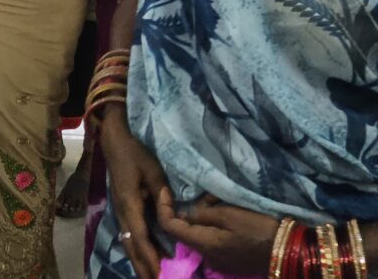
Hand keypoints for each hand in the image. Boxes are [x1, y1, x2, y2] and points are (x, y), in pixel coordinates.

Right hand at [100, 104, 169, 278]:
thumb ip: (162, 192)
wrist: (114, 139)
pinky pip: (129, 233)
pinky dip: (137, 247)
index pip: (140, 236)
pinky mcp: (122, 207)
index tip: (159, 272)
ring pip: (128, 241)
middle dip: (142, 265)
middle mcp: (122, 211)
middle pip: (131, 245)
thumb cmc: (134, 152)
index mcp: (129, 203)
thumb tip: (172, 212)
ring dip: (139, 259)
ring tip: (151, 275)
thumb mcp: (152, 169)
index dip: (149, 256)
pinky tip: (147, 254)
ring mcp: (120, 209)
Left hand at [157, 193, 276, 273]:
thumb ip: (202, 214)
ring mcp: (218, 261)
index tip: (166, 189)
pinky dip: (213, 225)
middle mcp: (206, 256)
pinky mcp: (228, 259)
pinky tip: (227, 213)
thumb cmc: (258, 228)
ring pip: (199, 234)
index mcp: (203, 244)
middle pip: (184, 230)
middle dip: (188, 209)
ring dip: (203, 216)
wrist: (288, 251)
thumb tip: (185, 213)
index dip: (163, 206)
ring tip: (219, 200)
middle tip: (206, 194)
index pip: (169, 226)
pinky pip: (211, 239)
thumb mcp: (228, 214)